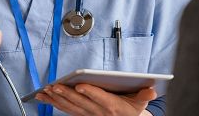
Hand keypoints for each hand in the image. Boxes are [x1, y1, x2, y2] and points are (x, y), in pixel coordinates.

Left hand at [35, 83, 156, 115]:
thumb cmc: (132, 111)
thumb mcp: (141, 103)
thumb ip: (144, 95)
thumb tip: (152, 89)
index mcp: (112, 106)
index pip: (99, 97)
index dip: (89, 92)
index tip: (80, 85)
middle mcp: (98, 112)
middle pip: (80, 102)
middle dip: (66, 94)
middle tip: (55, 86)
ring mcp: (88, 115)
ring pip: (70, 107)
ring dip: (57, 99)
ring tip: (46, 91)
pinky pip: (66, 111)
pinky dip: (55, 104)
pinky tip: (46, 98)